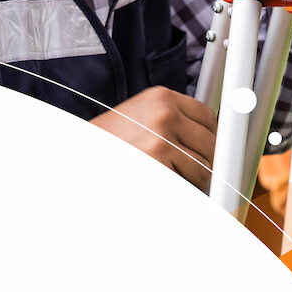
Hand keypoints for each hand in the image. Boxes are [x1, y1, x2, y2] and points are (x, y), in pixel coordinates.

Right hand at [89, 86, 216, 189]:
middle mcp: (165, 114)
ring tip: (166, 178)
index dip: (208, 138)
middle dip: (203, 162)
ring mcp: (162, 141)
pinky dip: (180, 193)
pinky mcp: (158, 167)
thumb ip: (173, 121)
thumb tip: (216, 137)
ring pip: (204, 168)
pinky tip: (161, 187)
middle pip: (211, 144)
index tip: (203, 149)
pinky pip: (188, 187)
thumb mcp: (140, 118)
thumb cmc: (107, 143)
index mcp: (161, 98)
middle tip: (182, 171)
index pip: (208, 117)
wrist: (75, 159)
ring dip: (192, 181)